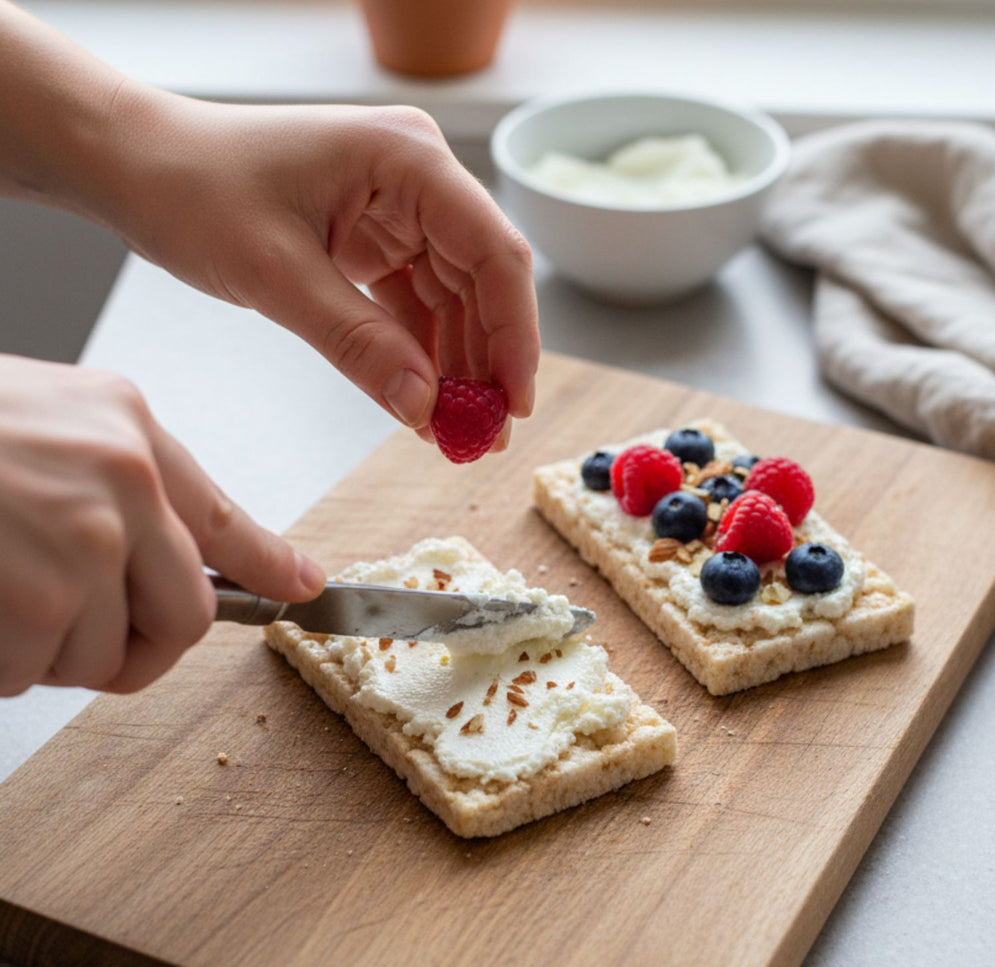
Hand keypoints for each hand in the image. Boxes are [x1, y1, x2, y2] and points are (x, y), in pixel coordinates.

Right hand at [0, 356, 324, 695]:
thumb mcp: (56, 424)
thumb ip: (130, 487)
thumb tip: (211, 554)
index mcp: (129, 434)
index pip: (226, 522)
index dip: (271, 566)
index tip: (305, 589)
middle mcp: (121, 481)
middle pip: (184, 619)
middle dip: (137, 648)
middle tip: (82, 635)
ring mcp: (79, 540)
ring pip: (102, 657)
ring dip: (45, 652)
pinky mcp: (32, 597)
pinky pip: (31, 673)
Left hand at [93, 92, 540, 447]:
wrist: (137, 167)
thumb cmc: (193, 187)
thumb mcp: (277, 274)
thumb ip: (357, 343)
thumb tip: (424, 408)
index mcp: (407, 159)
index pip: (494, 253)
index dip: (515, 335)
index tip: (513, 404)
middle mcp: (416, 180)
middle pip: (483, 282)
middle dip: (486, 362)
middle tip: (483, 436)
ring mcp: (399, 212)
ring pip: (455, 302)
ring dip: (455, 368)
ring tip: (455, 434)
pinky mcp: (376, 242)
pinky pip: (416, 308)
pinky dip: (419, 357)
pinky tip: (423, 404)